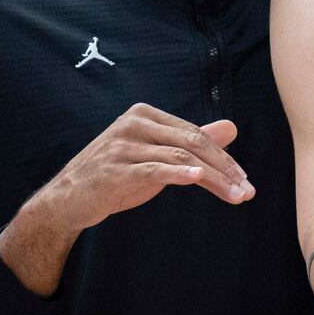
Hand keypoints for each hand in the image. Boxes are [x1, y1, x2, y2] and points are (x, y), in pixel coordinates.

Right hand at [30, 103, 254, 232]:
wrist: (67, 199)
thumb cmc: (115, 175)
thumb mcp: (156, 155)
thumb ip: (191, 141)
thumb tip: (231, 127)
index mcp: (146, 115)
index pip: (195, 133)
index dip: (224, 157)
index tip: (244, 179)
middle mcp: (134, 124)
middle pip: (192, 142)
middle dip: (225, 167)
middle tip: (247, 190)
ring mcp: (122, 146)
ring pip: (180, 157)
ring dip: (213, 178)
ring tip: (235, 196)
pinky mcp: (114, 169)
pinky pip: (153, 169)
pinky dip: (179, 173)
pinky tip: (198, 178)